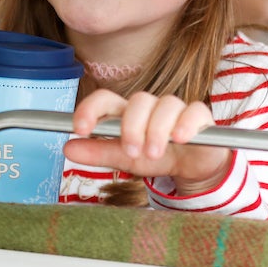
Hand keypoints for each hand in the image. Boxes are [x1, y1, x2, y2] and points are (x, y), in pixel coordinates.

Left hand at [64, 89, 231, 195]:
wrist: (192, 166)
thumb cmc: (155, 156)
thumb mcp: (124, 158)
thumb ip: (98, 152)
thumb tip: (68, 148)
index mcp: (126, 112)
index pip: (105, 99)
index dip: (90, 109)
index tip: (79, 128)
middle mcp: (150, 105)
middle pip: (138, 101)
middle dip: (132, 126)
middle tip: (131, 151)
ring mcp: (176, 108)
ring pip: (165, 105)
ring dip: (157, 130)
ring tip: (153, 153)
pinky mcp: (200, 116)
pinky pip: (194, 111)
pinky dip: (185, 124)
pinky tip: (179, 138)